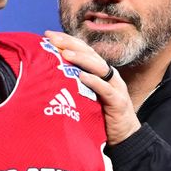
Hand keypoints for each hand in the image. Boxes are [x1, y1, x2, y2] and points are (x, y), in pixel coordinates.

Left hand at [43, 30, 141, 145]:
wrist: (124, 136)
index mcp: (99, 71)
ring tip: (66, 53)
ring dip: (82, 59)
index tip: (48, 35)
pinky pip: (106, 89)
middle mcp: (108, 75)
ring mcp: (115, 87)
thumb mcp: (85, 96)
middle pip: (89, 53)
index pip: (83, 50)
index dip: (67, 40)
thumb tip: (47, 75)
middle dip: (70, 44)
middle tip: (52, 38)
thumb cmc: (101, 115)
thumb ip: (73, 84)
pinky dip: (95, 82)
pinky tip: (82, 76)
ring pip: (99, 67)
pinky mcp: (118, 101)